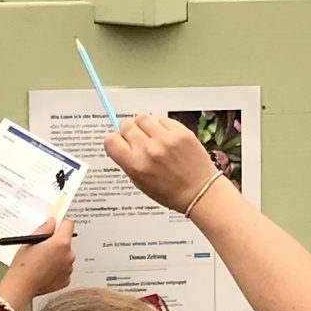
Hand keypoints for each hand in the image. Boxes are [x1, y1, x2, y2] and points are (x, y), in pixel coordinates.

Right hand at [0, 217, 75, 310]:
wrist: (22, 286)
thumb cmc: (24, 265)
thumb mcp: (31, 241)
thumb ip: (44, 228)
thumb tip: (52, 222)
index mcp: (61, 242)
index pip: (69, 224)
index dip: (61, 224)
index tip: (55, 226)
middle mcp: (69, 255)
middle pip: (66, 242)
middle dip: (57, 243)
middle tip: (43, 248)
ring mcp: (69, 268)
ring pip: (65, 257)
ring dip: (57, 257)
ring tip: (42, 261)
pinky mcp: (66, 280)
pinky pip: (64, 270)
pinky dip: (57, 269)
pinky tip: (44, 271)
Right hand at [102, 113, 218, 213]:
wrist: (200, 191)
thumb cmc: (170, 192)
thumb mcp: (140, 183)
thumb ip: (128, 162)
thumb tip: (121, 142)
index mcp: (135, 165)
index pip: (111, 140)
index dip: (115, 141)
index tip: (121, 143)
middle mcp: (148, 150)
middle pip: (126, 125)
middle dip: (130, 132)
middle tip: (139, 140)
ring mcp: (166, 139)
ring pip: (143, 118)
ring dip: (145, 126)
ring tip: (153, 136)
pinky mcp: (181, 132)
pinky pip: (162, 120)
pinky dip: (162, 127)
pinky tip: (167, 138)